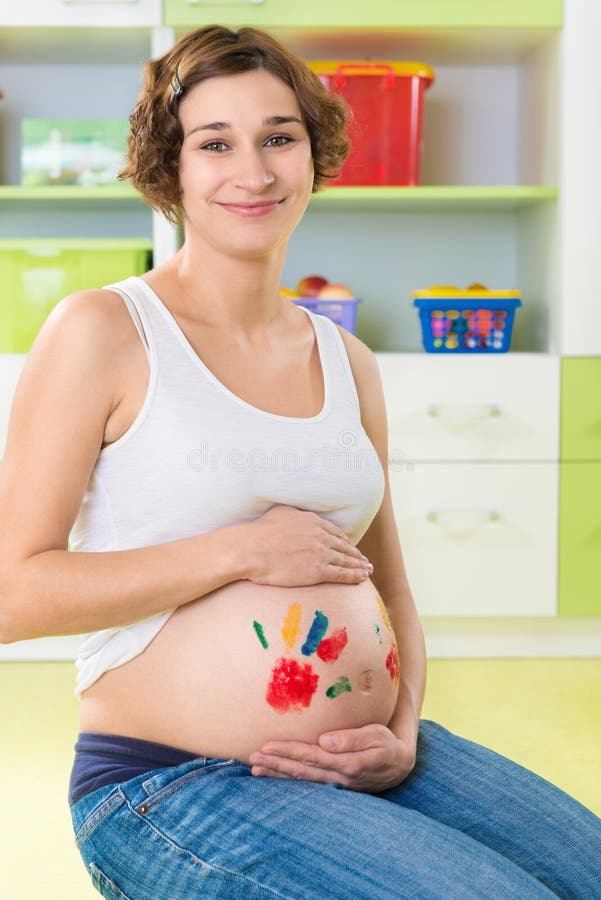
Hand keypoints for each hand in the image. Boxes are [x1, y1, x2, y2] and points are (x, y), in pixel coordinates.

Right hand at [242, 504, 372, 586]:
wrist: (251, 549)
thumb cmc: (259, 532)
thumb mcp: (280, 512)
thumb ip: (295, 514)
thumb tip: (298, 515)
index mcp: (312, 521)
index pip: (335, 532)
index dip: (345, 541)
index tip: (351, 547)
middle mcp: (320, 535)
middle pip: (344, 546)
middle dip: (356, 554)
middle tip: (365, 560)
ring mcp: (321, 553)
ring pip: (346, 560)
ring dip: (359, 565)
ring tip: (367, 570)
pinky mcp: (318, 571)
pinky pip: (342, 574)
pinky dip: (354, 576)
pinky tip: (362, 578)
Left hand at [248, 723, 415, 793]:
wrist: (401, 765)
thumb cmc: (387, 745)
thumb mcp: (377, 736)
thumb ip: (352, 738)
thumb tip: (324, 740)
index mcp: (346, 764)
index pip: (310, 757)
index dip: (287, 752)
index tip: (267, 747)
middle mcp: (337, 778)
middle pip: (300, 771)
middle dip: (275, 765)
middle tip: (252, 759)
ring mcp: (335, 784)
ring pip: (301, 780)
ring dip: (277, 775)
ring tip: (255, 769)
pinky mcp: (334, 784)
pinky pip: (307, 783)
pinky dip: (288, 780)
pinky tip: (274, 776)